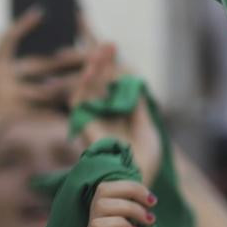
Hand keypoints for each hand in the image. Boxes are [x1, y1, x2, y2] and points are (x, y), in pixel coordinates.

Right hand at [0, 8, 85, 136]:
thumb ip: (15, 72)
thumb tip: (51, 62)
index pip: (9, 40)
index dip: (23, 26)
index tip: (41, 13)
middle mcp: (0, 79)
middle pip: (41, 65)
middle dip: (68, 60)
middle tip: (93, 54)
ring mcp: (7, 99)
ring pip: (47, 91)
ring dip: (70, 85)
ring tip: (91, 80)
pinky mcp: (15, 118)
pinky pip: (44, 114)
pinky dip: (60, 112)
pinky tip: (77, 110)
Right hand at [70, 42, 161, 183]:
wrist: (134, 182)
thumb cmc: (144, 164)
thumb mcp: (148, 131)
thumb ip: (139, 109)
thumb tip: (134, 85)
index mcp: (119, 121)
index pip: (114, 91)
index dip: (115, 72)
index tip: (121, 56)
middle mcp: (104, 120)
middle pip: (101, 85)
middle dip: (105, 64)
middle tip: (112, 44)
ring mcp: (94, 122)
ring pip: (89, 88)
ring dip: (95, 66)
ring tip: (104, 48)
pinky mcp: (84, 126)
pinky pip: (79, 99)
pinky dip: (85, 81)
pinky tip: (94, 66)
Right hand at [85, 180, 162, 226]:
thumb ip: (143, 219)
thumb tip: (144, 194)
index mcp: (111, 224)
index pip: (109, 188)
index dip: (130, 184)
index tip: (152, 200)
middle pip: (102, 188)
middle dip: (130, 188)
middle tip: (149, 205)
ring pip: (99, 202)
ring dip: (128, 206)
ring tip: (145, 222)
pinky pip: (97, 226)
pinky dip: (119, 223)